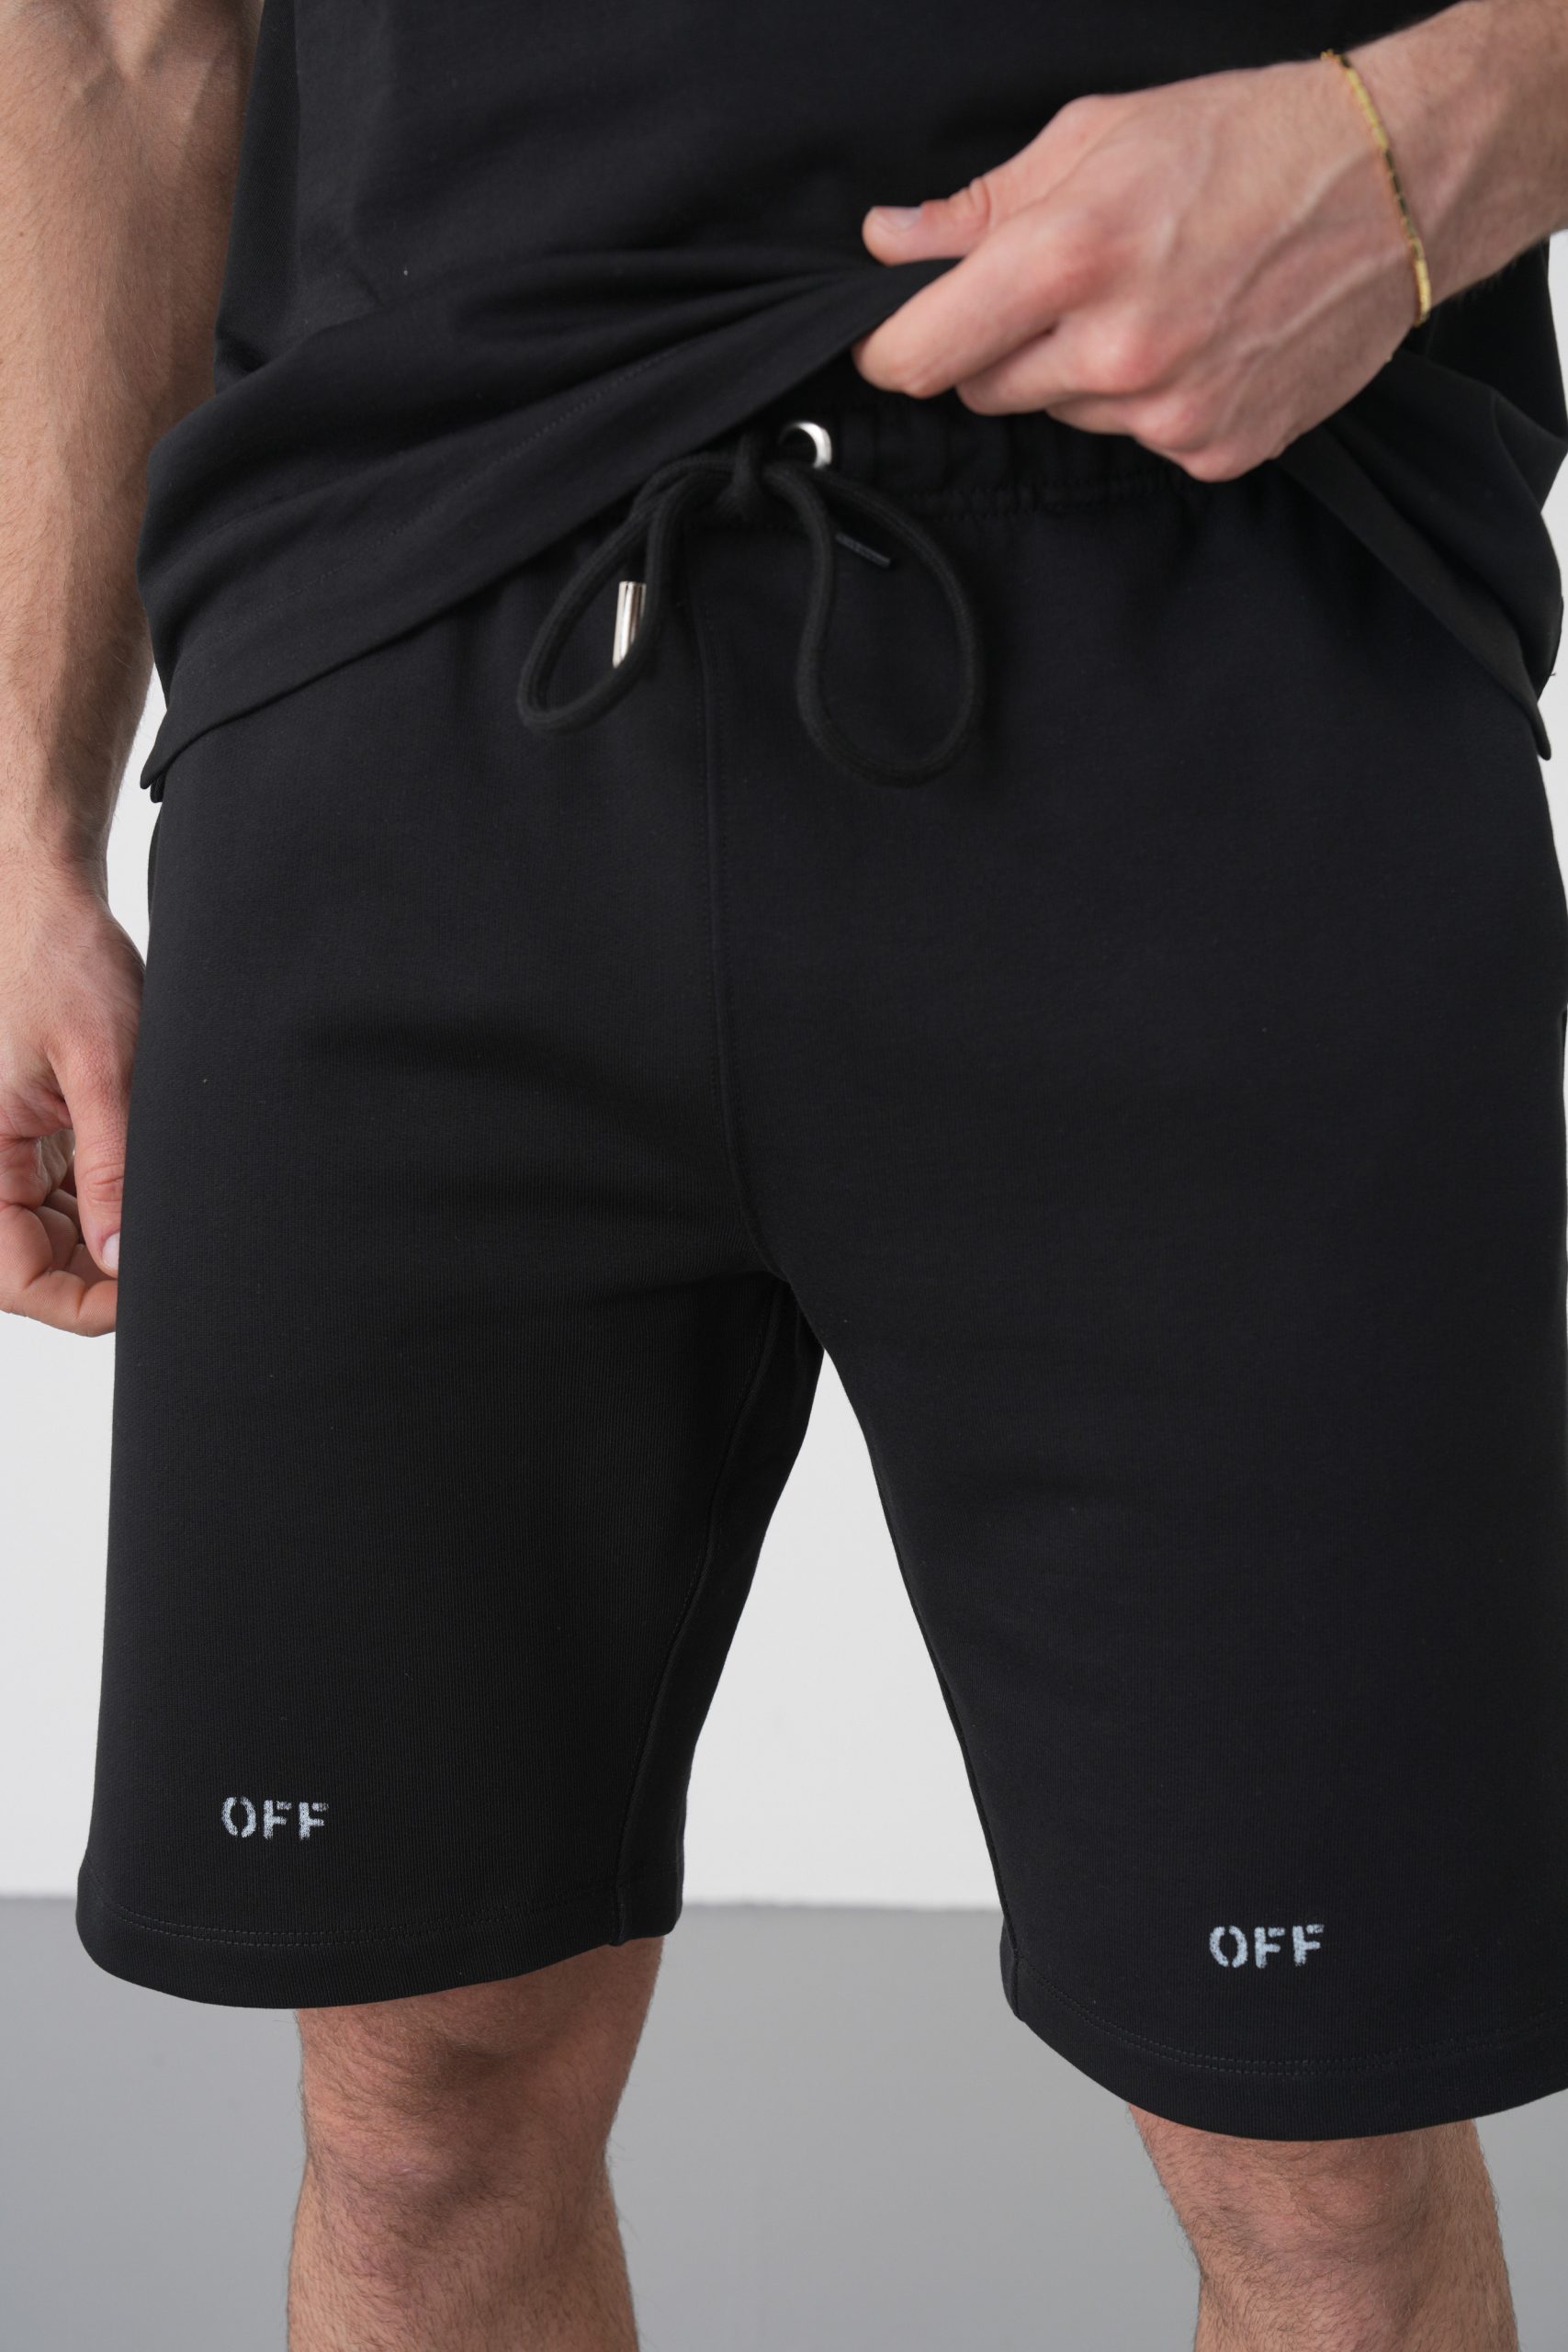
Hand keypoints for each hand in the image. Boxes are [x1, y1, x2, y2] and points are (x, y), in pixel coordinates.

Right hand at [0, 857, 142, 1334]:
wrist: (49, 899)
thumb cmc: (61, 964)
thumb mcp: (101, 1067)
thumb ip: (109, 1166)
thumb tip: (122, 1258)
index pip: (16, 1276)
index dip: (78, 1306)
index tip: (146, 1299)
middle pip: (38, 1265)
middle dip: (102, 1283)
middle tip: (177, 1273)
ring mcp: (17, 1151)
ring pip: (59, 1238)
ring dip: (112, 1248)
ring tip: (176, 1233)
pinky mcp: (46, 1133)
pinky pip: (71, 1199)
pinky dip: (114, 1209)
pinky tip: (159, 1199)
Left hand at [855, 57, 1420, 479]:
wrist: (1394, 184)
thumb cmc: (1245, 141)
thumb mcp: (1097, 137)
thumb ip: (980, 206)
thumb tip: (890, 244)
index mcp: (1067, 259)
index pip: (920, 353)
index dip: (888, 348)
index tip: (888, 339)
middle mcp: (1114, 351)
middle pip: (985, 390)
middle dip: (998, 346)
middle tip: (1064, 288)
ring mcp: (1168, 412)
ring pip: (1064, 415)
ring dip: (1080, 372)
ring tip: (1154, 300)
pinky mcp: (1215, 449)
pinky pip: (1139, 439)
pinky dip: (1151, 400)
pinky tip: (1199, 339)